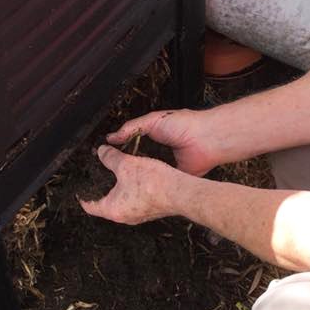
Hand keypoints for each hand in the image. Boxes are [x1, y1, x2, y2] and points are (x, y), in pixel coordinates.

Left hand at [79, 145, 185, 224]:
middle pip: (105, 203)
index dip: (82, 195)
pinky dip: (130, 190)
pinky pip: (134, 201)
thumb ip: (110, 157)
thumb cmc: (152, 182)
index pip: (89, 205)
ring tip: (116, 172)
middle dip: (101, 188)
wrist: (180, 192)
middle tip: (97, 173)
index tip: (79, 187)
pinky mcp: (150, 210)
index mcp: (113, 210)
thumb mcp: (126, 164)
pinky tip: (135, 177)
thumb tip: (101, 151)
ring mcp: (138, 215)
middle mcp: (124, 216)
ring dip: (117, 188)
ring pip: (120, 201)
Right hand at [106, 109, 220, 175]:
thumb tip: (111, 137)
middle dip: (126, 167)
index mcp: (153, 135)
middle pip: (137, 161)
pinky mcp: (173, 177)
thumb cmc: (183, 124)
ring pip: (146, 173)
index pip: (131, 144)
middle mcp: (158, 151)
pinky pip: (159, 181)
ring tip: (120, 184)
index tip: (104, 157)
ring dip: (137, 177)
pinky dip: (151, 184)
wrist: (205, 139)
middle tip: (109, 174)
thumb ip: (131, 128)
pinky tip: (138, 189)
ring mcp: (165, 165)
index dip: (119, 150)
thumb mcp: (152, 120)